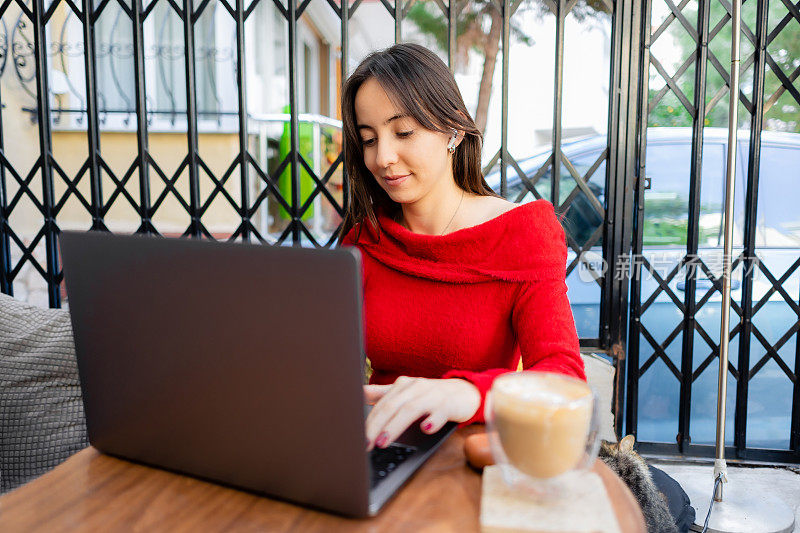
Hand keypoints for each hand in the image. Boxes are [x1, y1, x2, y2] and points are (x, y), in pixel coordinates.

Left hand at [364, 376, 479, 450]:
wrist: (465, 391)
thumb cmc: (432, 395)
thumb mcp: (406, 394)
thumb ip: (383, 394)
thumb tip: (359, 392)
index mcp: (403, 386)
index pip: (382, 404)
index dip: (369, 421)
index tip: (358, 438)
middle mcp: (416, 387)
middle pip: (392, 406)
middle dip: (377, 425)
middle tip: (367, 443)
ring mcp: (433, 395)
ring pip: (411, 409)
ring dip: (396, 426)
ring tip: (384, 442)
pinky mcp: (449, 404)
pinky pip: (440, 411)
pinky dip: (433, 420)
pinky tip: (426, 429)